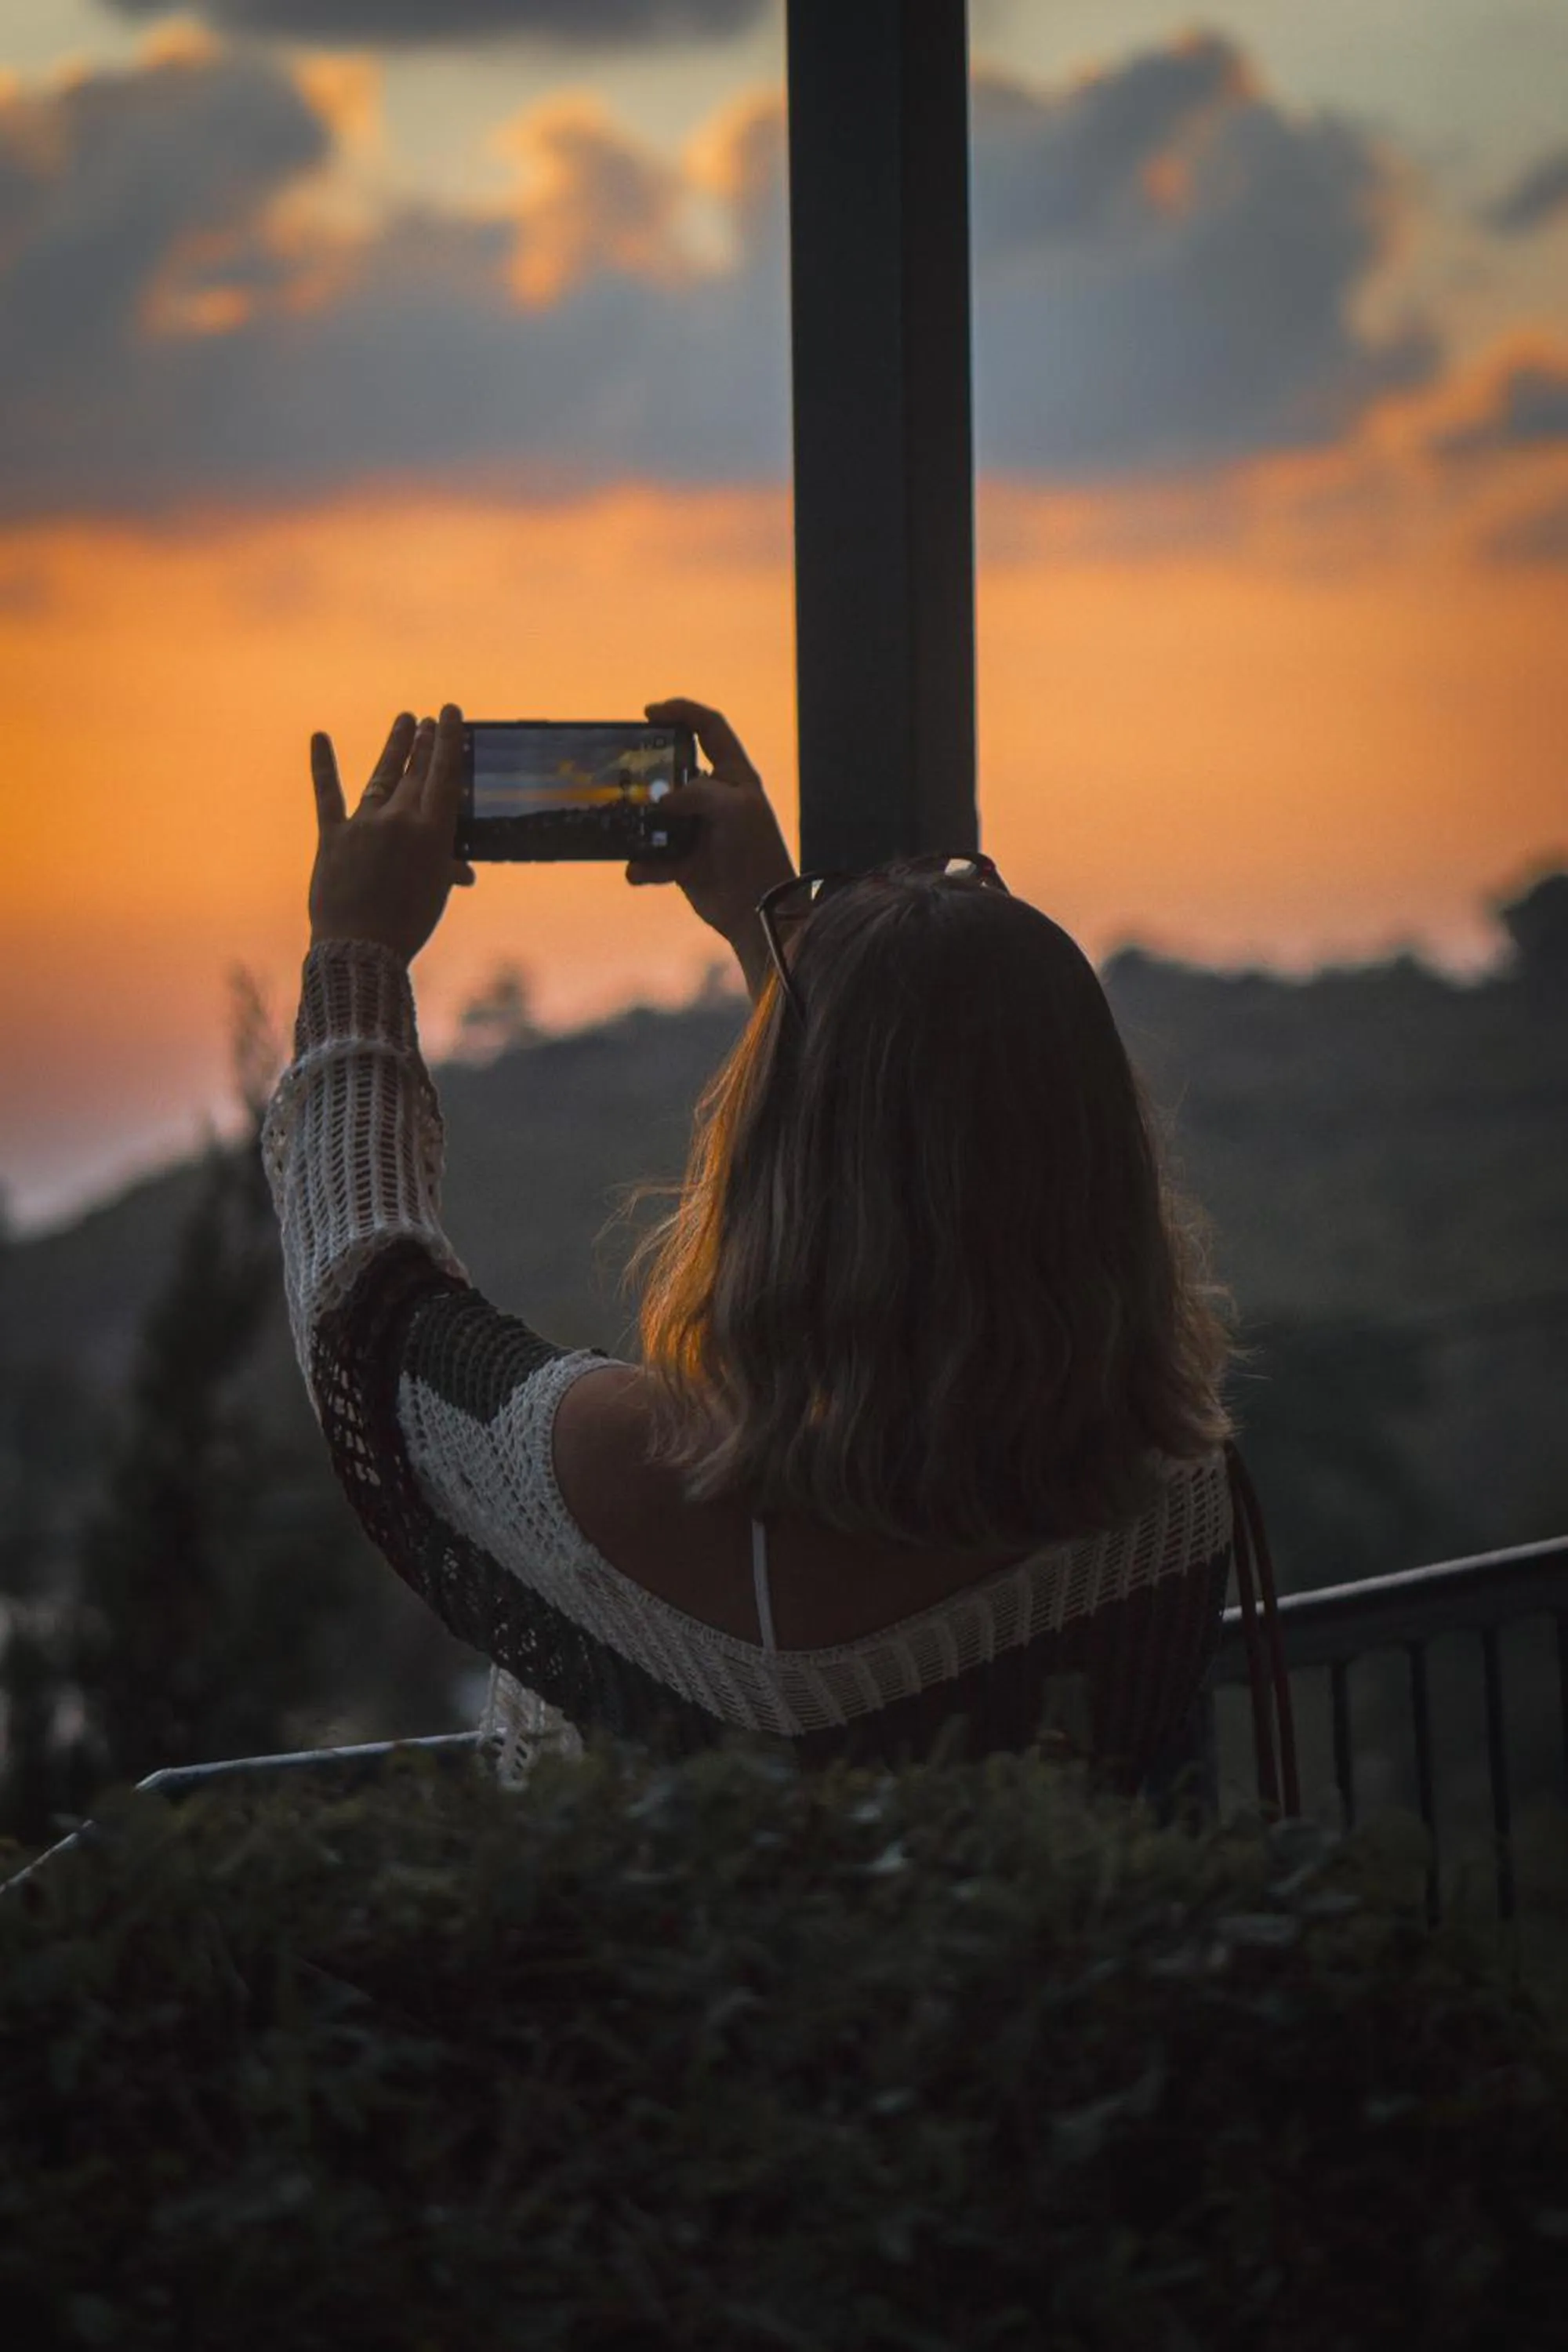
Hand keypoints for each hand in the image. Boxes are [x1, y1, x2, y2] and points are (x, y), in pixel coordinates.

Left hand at [308, 707, 474, 963]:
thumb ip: (446, 870)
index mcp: (432, 835)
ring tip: (404, 721)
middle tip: (428, 720)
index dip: (447, 741)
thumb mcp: (435, 894)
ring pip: (382, 776)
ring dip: (394, 747)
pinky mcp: (332, 836)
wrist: (360, 948)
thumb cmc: (407, 926)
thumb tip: (463, 871)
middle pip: (415, 772)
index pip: (444, 776)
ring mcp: (364, 825)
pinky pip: (328, 794)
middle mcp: (400, 821)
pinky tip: (319, 737)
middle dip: (423, 742)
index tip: (448, 714)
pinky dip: (323, 765)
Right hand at [627, 698, 794, 1000]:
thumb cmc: (756, 853)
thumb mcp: (735, 809)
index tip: (649, 713)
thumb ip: (699, 792)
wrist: (758, 912)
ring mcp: (697, 830)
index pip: (709, 729)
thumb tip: (662, 802)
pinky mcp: (683, 862)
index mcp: (734, 777)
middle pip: (673, 771)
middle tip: (624, 775)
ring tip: (623, 826)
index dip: (682, 712)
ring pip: (656, 817)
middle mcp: (714, 799)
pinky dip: (644, 865)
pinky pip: (652, 857)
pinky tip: (638, 871)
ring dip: (638, 825)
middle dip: (647, 773)